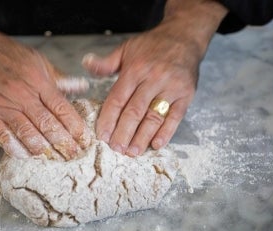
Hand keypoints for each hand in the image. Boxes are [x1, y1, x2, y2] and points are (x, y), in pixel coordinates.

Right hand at [0, 1, 90, 158]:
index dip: (76, 127)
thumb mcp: (38, 60)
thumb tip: (82, 86)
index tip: (86, 140)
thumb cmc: (6, 54)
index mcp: (38, 82)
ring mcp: (2, 105)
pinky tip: (28, 157)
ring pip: (28, 133)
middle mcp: (21, 95)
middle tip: (75, 155)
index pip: (62, 109)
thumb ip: (60, 78)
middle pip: (48, 124)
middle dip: (64, 143)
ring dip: (44, 150)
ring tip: (56, 159)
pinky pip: (3, 136)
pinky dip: (16, 149)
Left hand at [83, 0, 226, 155]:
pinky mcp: (186, 95)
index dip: (109, 119)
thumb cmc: (154, 46)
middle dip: (124, 132)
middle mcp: (153, 79)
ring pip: (154, 116)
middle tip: (116, 149)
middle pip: (135, 111)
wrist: (184, 37)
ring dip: (143, 137)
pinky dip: (166, 132)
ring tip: (133, 152)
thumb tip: (86, 64)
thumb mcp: (127, 48)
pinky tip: (157, 144)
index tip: (102, 136)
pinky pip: (175, 117)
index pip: (118, 98)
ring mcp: (171, 88)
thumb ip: (107, 62)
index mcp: (135, 69)